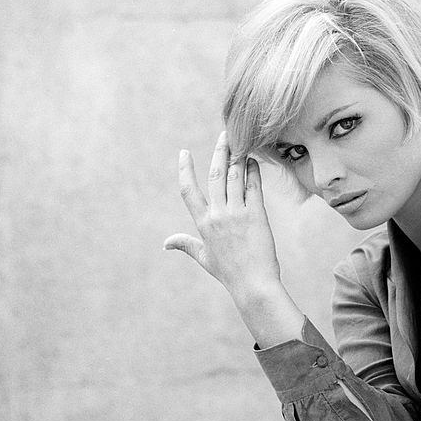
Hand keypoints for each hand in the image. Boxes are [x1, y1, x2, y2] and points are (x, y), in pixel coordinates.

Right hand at [164, 131, 281, 305]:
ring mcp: (236, 213)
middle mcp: (218, 215)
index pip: (188, 190)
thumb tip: (165, 243)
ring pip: (235, 176)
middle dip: (219, 151)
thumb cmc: (229, 273)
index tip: (183, 153)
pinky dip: (253, 171)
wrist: (253, 285)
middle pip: (216, 174)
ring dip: (238, 156)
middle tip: (224, 135)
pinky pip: (253, 187)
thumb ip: (185, 245)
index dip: (185, 170)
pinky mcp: (256, 215)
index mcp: (203, 224)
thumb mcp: (203, 258)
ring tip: (241, 142)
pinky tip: (254, 161)